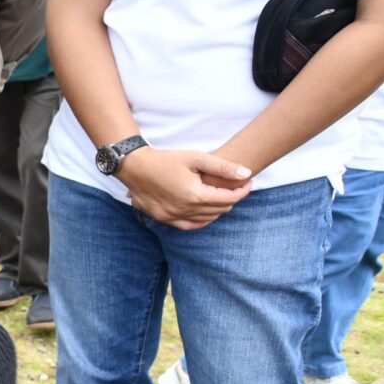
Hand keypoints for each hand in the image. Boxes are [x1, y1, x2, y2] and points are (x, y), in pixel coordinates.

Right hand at [115, 146, 249, 229]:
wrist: (136, 167)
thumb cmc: (166, 160)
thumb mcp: (196, 157)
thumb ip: (223, 167)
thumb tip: (246, 174)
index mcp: (196, 195)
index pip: (230, 199)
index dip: (243, 190)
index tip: (248, 181)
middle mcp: (186, 210)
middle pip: (220, 210)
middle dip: (232, 198)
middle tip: (235, 186)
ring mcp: (174, 217)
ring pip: (207, 219)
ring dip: (218, 209)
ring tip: (220, 195)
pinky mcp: (165, 219)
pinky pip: (190, 225)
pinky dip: (202, 219)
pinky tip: (204, 211)